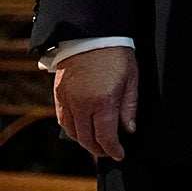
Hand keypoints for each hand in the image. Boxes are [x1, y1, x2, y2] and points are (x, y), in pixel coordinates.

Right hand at [52, 45, 138, 160]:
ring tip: (97, 144)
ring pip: (74, 132)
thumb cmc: (116, 55)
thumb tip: (129, 129)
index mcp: (103, 102)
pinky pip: (63, 120)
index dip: (113, 149)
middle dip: (99, 149)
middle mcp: (83, 105)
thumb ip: (129, 107)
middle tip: (109, 152)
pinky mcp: (59, 96)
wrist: (92, 36)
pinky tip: (81, 131)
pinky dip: (72, 130)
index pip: (105, 136)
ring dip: (85, 142)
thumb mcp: (132, 79)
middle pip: (87, 139)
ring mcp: (68, 101)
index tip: (120, 154)